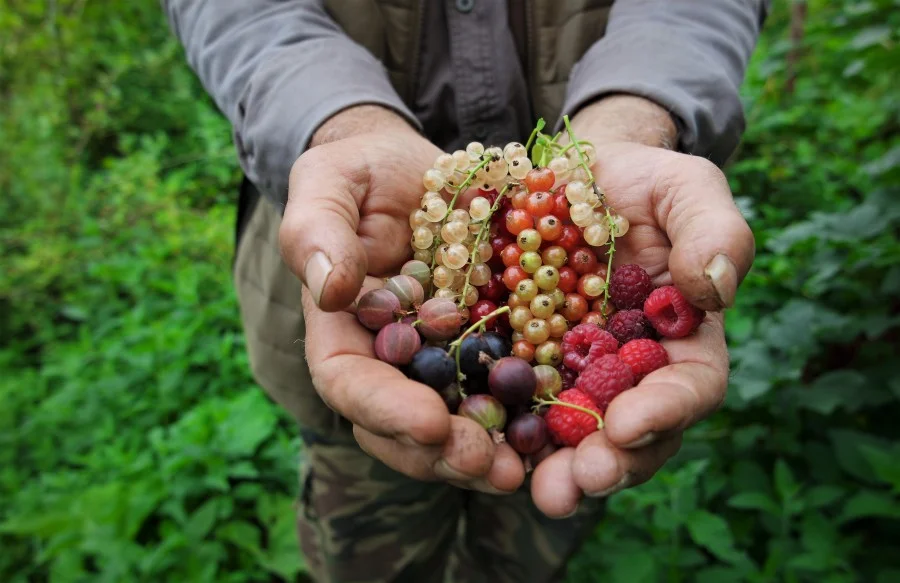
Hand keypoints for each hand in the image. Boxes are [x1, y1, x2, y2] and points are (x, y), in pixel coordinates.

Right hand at [278, 106, 525, 493]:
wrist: (418, 169)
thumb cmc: (362, 171)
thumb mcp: (332, 182)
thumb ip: (318, 230)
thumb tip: (331, 290)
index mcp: (342, 328)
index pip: (348, 381)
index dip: (384, 409)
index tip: (429, 422)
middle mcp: (387, 358)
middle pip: (399, 424)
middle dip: (440, 452)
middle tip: (488, 466)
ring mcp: (437, 360)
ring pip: (451, 425)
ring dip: (482, 455)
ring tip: (521, 470)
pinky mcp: (485, 349)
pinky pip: (499, 394)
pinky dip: (521, 421)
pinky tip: (553, 435)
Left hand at [530, 98, 754, 516]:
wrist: (571, 174)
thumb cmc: (638, 179)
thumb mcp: (683, 186)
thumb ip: (713, 230)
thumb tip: (712, 289)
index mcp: (683, 339)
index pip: (688, 387)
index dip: (665, 411)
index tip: (628, 424)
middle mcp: (631, 371)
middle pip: (631, 434)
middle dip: (607, 464)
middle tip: (575, 484)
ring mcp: (575, 374)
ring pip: (572, 436)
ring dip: (556, 469)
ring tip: (535, 491)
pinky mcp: (524, 365)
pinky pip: (515, 406)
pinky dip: (505, 432)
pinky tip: (482, 450)